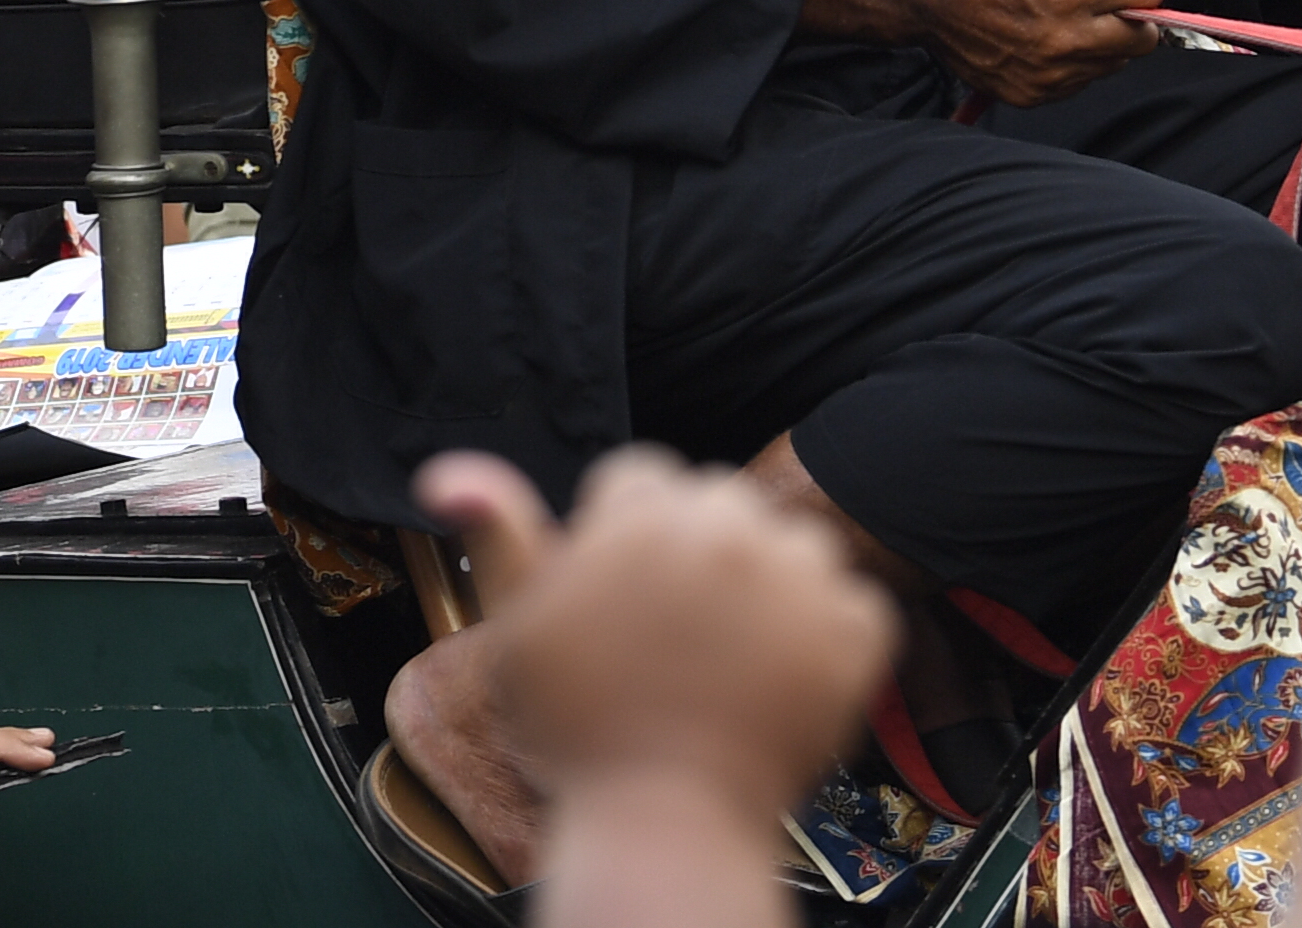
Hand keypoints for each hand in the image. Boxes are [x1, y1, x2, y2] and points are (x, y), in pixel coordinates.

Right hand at [414, 446, 896, 829]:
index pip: (646, 477)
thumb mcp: (516, 630)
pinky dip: (828, 636)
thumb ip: (499, 537)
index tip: (622, 598)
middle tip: (676, 635)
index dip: (626, 537)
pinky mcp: (853, 631)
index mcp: (641, 515)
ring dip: (771, 585)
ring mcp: (798, 579)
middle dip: (699, 551)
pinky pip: (853, 601)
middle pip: (720, 501)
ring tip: (733, 657)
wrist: (667, 828)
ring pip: (793, 543)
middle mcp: (726, 530)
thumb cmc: (579, 735)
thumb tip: (448, 474)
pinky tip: (782, 679)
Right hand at [812, 0, 1163, 102]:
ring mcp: (1047, 75)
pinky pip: (1082, 81)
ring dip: (1103, 37)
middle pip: (1144, 39)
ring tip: (1063, 11)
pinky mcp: (1031, 94)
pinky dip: (1075, 59)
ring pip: (1115, 62)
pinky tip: (1044, 33)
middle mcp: (1062, 41)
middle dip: (1130, 11)